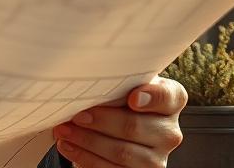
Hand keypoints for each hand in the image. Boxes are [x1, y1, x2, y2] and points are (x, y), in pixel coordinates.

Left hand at [52, 76, 186, 166]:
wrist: (113, 127)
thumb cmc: (117, 99)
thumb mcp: (121, 85)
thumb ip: (116, 81)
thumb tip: (87, 76)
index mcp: (169, 102)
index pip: (169, 97)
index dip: (152, 97)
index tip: (132, 98)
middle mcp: (168, 131)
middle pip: (135, 126)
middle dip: (101, 121)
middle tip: (76, 115)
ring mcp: (157, 157)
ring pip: (122, 151)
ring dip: (87, 140)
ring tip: (64, 130)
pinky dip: (85, 156)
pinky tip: (68, 145)